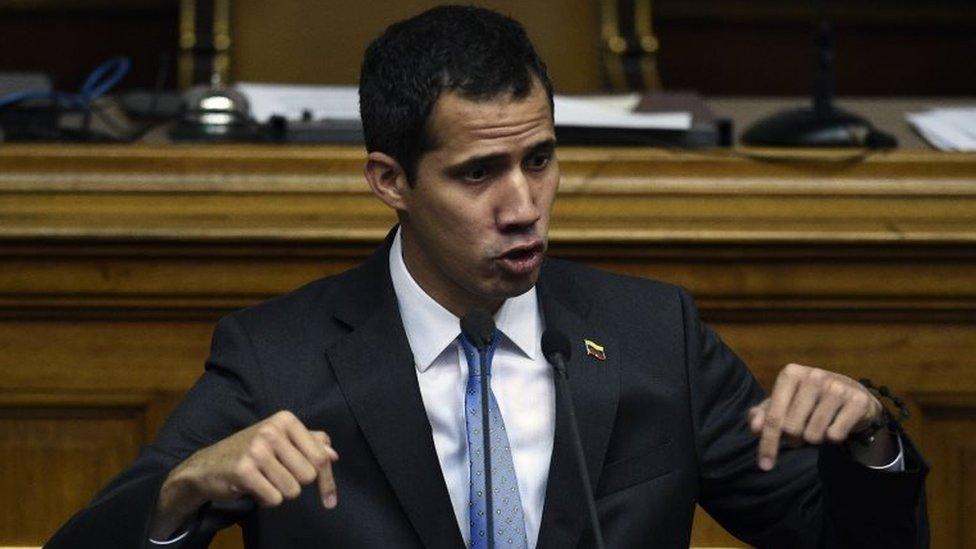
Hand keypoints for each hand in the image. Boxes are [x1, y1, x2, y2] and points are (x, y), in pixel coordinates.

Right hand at [151, 411, 338, 537]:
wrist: (208, 465)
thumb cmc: (251, 451)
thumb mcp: (280, 439)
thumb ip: (309, 443)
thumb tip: (333, 455)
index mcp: (286, 420)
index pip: (320, 456)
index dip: (328, 481)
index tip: (330, 499)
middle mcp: (272, 430)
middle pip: (308, 475)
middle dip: (297, 484)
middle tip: (278, 476)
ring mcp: (257, 449)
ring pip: (293, 490)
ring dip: (281, 492)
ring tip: (265, 480)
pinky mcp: (244, 470)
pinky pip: (275, 498)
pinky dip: (267, 500)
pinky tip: (255, 488)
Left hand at [748, 363, 881, 470]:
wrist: (851, 395)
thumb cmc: (809, 400)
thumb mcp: (783, 404)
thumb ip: (764, 416)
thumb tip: (755, 427)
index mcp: (791, 373)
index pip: (773, 417)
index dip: (768, 443)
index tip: (764, 465)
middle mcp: (814, 375)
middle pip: (792, 428)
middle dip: (794, 439)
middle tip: (802, 431)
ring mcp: (837, 387)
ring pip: (813, 435)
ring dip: (814, 439)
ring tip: (819, 427)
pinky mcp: (857, 400)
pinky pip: (835, 435)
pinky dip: (833, 438)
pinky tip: (836, 425)